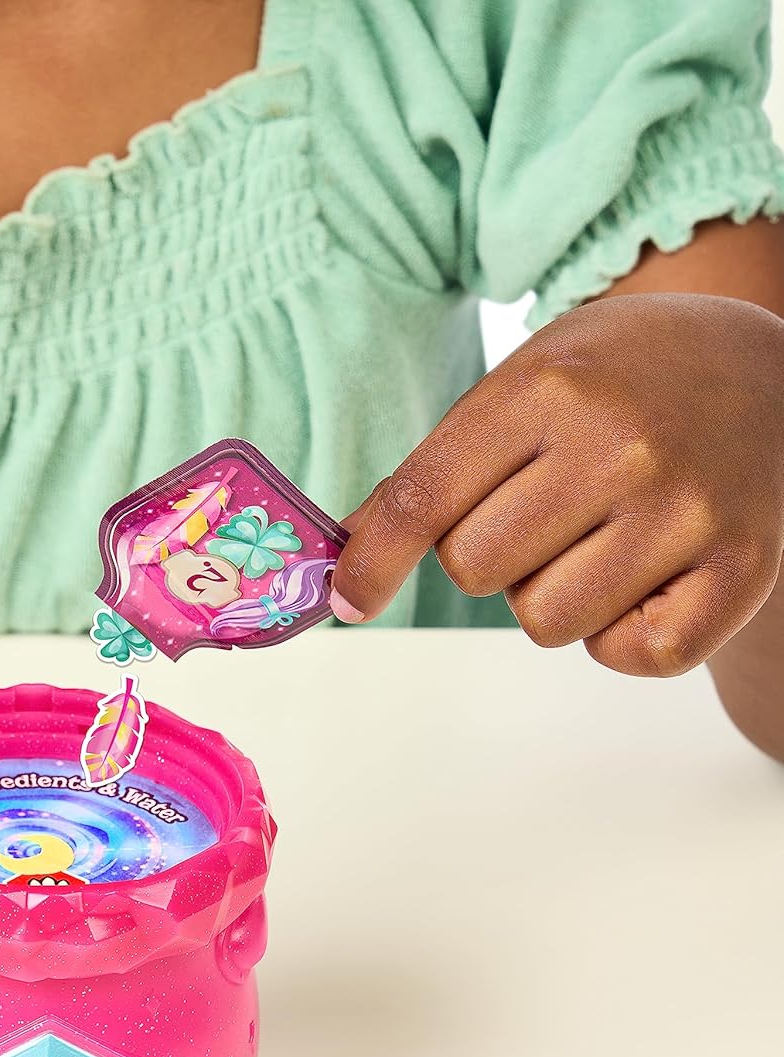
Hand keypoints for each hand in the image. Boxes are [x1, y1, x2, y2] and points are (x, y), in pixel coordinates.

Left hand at [330, 293, 783, 676]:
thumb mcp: (525, 383)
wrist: (769, 370)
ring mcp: (687, 510)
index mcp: (550, 389)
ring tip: (600, 536)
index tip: (347, 600)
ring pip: (545, 622)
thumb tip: (347, 561)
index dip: (371, 562)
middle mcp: (621, 446)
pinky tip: (648, 574)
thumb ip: (437, 469)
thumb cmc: (622, 383)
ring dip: (554, 596)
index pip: (423, 499)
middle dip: (489, 556)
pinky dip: (622, 635)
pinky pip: (629, 655)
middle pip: (475, 570)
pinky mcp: (741, 569)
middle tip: (543, 513)